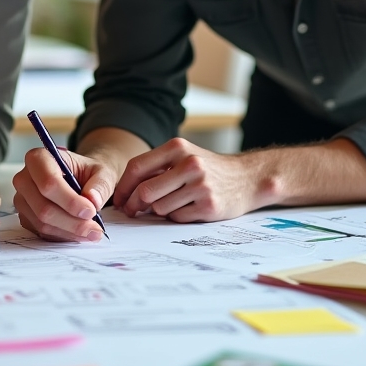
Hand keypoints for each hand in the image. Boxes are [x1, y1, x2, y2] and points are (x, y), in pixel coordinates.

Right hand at [12, 147, 116, 241]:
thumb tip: (93, 201)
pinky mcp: (25, 216)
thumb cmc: (88, 172)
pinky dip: (63, 235)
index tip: (91, 211)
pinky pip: (41, 232)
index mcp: (40, 158)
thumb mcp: (102, 171)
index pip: (49, 182)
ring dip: (69, 231)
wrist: (81, 179)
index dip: (70, 201)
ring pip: (42, 223)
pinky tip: (79, 232)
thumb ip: (100, 184)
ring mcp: (22, 199)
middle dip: (72, 222)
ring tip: (92, 232)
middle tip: (95, 228)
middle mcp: (25, 178)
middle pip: (43, 207)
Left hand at [113, 138, 263, 222]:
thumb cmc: (208, 168)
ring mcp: (200, 185)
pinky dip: (176, 216)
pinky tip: (188, 207)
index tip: (119, 200)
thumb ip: (156, 168)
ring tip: (173, 202)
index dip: (123, 187)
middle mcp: (189, 164)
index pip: (137, 167)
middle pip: (145, 191)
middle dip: (134, 205)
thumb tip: (124, 191)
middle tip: (132, 211)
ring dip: (159, 210)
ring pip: (160, 208)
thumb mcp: (183, 156)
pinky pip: (177, 218)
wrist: (246, 178)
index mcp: (178, 147)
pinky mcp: (209, 206)